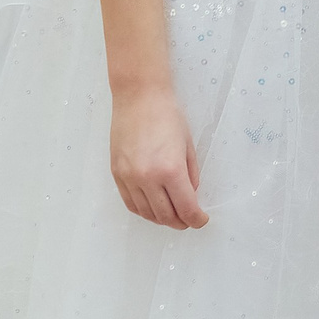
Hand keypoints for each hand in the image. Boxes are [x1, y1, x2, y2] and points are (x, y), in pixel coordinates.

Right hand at [110, 84, 207, 229]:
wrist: (139, 96)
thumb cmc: (168, 114)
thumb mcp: (188, 145)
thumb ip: (190, 174)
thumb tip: (190, 195)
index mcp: (170, 170)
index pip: (186, 208)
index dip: (196, 219)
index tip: (201, 220)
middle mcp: (147, 178)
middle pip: (165, 215)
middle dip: (180, 222)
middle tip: (189, 220)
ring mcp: (129, 178)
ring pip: (146, 213)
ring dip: (161, 219)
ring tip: (172, 215)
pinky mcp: (117, 174)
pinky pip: (130, 203)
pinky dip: (143, 211)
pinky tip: (152, 209)